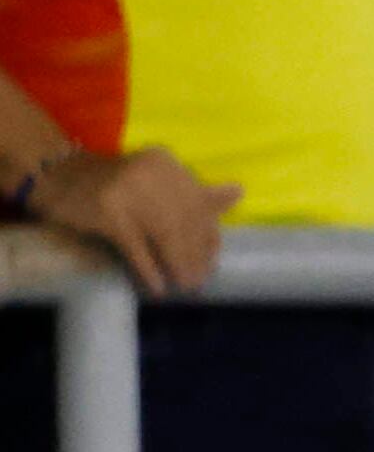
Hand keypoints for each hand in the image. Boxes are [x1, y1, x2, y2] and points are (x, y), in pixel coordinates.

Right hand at [23, 147, 236, 295]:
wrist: (57, 177)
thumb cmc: (113, 184)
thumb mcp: (156, 179)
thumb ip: (192, 191)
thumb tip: (238, 193)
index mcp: (167, 165)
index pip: (199, 205)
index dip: (209, 236)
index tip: (212, 260)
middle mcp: (152, 173)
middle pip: (185, 222)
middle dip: (195, 255)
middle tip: (199, 281)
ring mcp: (128, 191)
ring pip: (166, 235)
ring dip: (178, 265)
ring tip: (184, 285)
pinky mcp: (108, 211)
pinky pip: (136, 247)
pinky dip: (149, 269)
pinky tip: (157, 287)